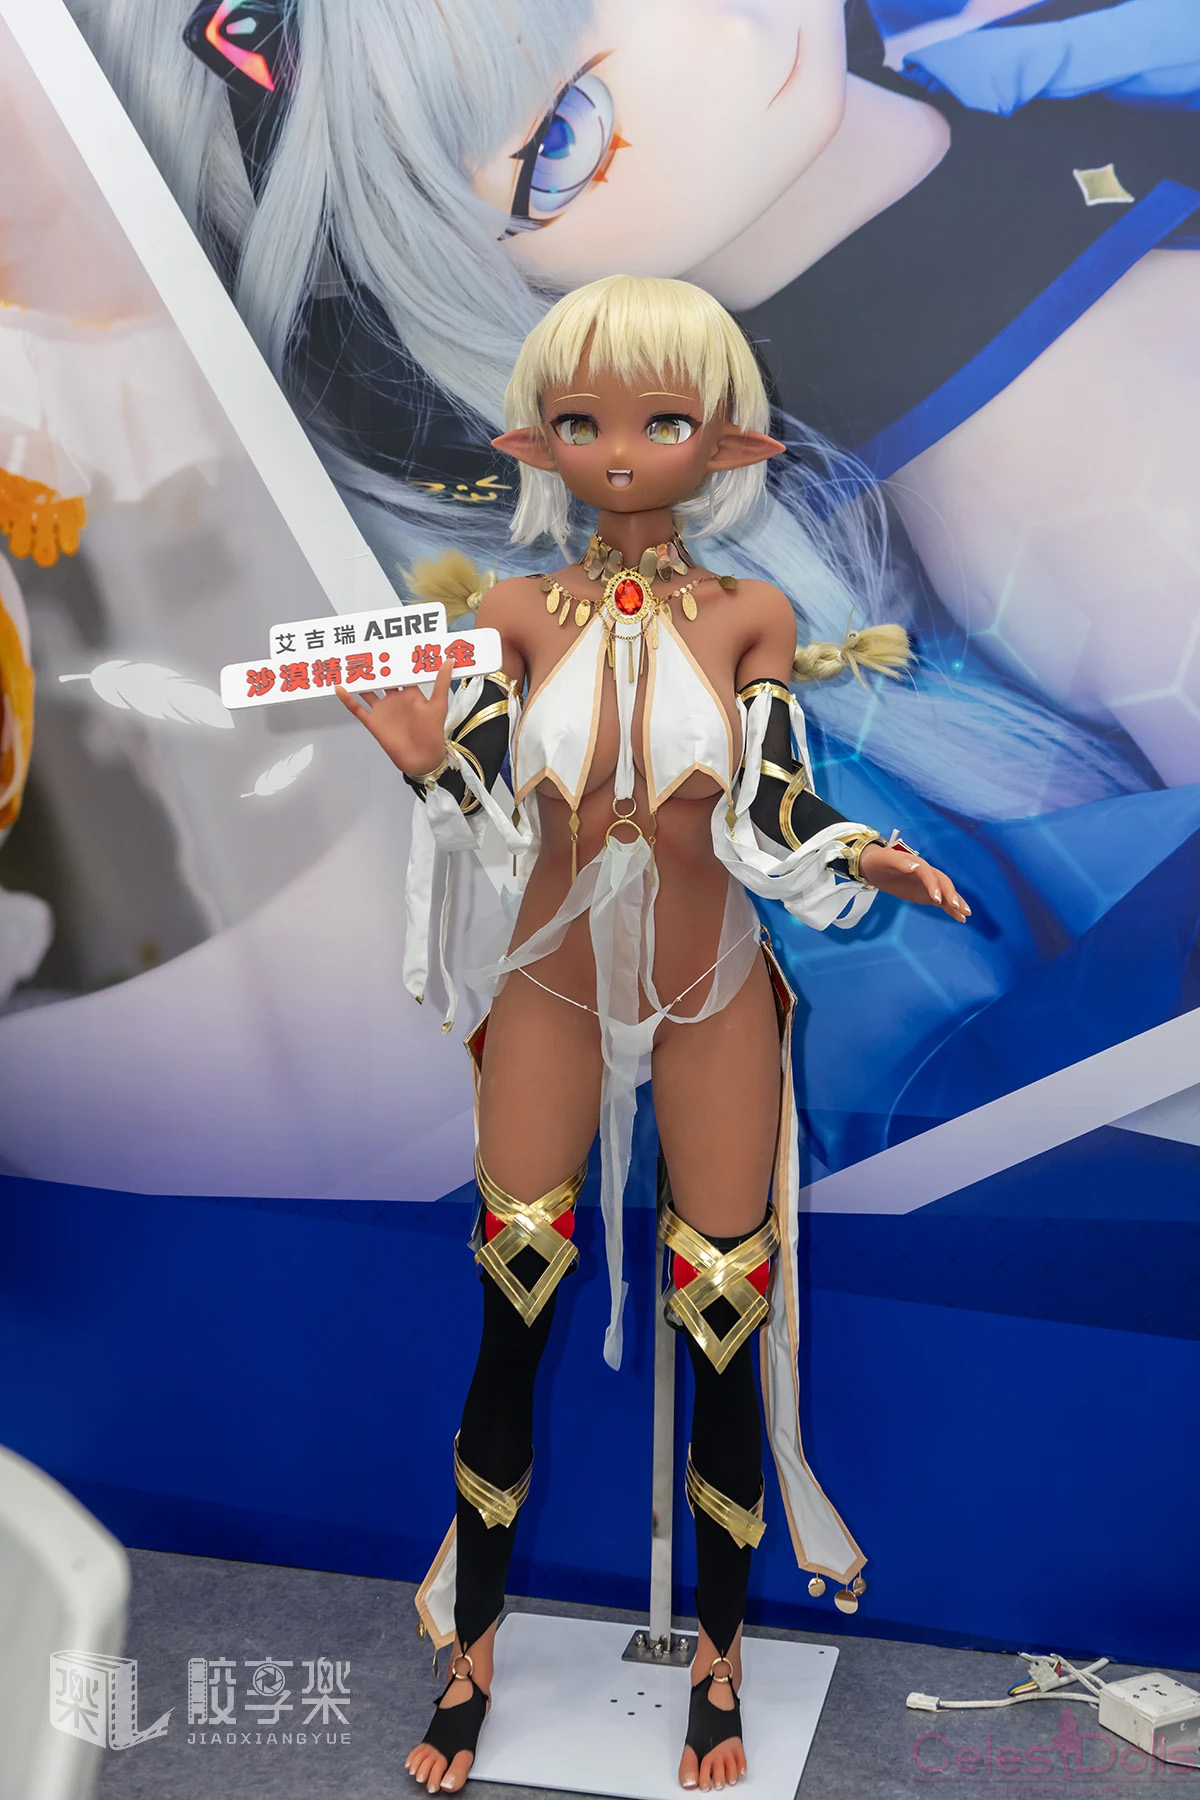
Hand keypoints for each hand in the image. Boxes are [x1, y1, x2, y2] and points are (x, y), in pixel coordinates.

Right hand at [335, 659, 453, 777]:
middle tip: (367, 648)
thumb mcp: (438, 705)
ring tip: (349, 664)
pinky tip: (339, 688)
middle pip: (382, 679)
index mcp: (410, 693)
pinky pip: (357, 708)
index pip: (402, 672)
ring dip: (360, 680)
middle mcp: (395, 699)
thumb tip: (449, 659)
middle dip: (376, 666)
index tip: (391, 644)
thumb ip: (441, 682)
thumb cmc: (432, 733)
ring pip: (367, 690)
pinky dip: (347, 699)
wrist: (422, 759)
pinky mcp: (373, 722)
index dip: (397, 660)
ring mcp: (383, 710)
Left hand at [856, 842, 969, 920]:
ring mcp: (928, 884)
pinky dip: (951, 909)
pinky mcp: (926, 894)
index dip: (934, 886)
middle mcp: (927, 873)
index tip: (936, 899)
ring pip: (946, 893)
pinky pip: (942, 902)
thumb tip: (914, 868)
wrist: (874, 866)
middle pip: (943, 883)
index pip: (929, 875)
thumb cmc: (879, 861)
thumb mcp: (886, 860)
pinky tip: (960, 918)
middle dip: (951, 895)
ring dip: (956, 902)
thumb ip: (899, 862)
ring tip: (966, 914)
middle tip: (957, 907)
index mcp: (918, 864)